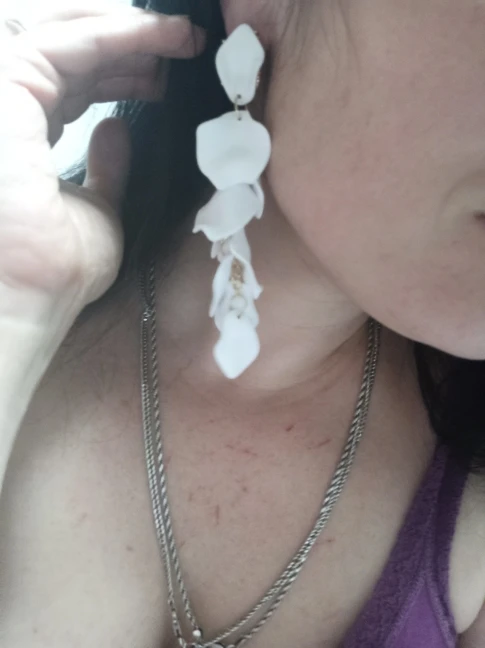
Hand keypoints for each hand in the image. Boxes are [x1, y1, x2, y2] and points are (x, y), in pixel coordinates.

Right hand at [0, 2, 204, 320]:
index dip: (120, 70)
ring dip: (127, 29)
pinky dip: (115, 34)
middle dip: (129, 42)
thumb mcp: (101, 209)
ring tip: (181, 36)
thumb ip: (107, 168)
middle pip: (69, 50)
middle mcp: (11, 109)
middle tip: (185, 43)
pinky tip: (158, 36)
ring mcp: (3, 97)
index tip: (168, 72)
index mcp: (24, 133)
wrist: (39, 292)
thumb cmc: (61, 267)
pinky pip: (65, 44)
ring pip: (65, 34)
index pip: (72, 81)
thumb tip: (115, 130)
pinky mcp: (6, 90)